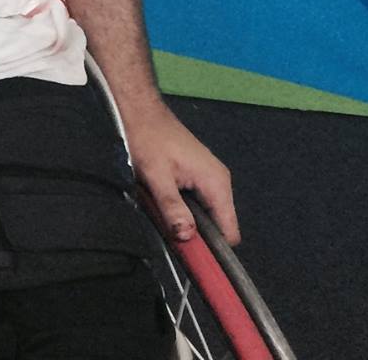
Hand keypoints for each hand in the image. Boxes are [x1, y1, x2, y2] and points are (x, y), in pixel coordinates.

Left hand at [123, 101, 238, 244]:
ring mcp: (207, 177)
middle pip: (216, 225)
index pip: (229, 231)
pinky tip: (159, 199)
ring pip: (202, 214)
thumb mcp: (155, 175)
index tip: (192, 258)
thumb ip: (172, 206)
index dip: (214, 248)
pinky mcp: (194, 175)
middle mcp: (218, 181)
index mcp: (216, 182)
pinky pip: (193, 201)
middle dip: (194, 233)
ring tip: (159, 211)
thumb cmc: (146, 136)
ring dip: (183, 218)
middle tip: (167, 232)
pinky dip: (178, 206)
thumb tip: (187, 237)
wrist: (137, 108)